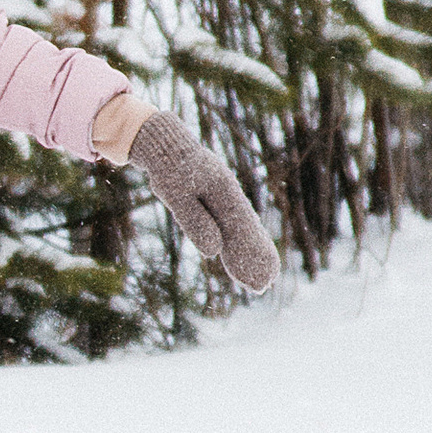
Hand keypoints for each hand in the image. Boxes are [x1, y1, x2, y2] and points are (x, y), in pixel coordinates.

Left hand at [134, 110, 278, 294]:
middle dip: (255, 260)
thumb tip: (213, 252)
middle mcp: (230, 198)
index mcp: (225, 194)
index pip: (244, 231)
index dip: (252, 255)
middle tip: (264, 286)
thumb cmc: (169, 168)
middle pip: (247, 233)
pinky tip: (240, 258)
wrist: (167, 146)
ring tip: (258, 279)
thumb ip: (194, 220)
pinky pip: (231, 226)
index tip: (258, 275)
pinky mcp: (216, 201)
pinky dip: (237, 243)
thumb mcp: (176, 194)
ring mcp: (225, 199)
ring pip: (241, 231)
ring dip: (249, 254)